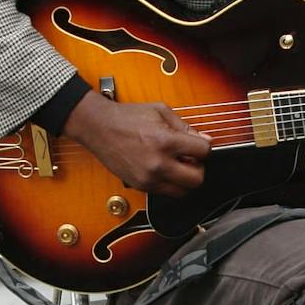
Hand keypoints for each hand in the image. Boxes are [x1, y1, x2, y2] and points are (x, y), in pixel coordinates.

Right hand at [64, 90, 210, 196]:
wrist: (99, 128)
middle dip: (199, 168)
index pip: (204, 152)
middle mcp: (158, 164)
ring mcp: (149, 178)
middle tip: (192, 159)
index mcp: (166, 142)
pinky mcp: (141, 186)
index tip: (200, 145)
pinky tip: (164, 169)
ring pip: (183, 192)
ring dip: (185, 180)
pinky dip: (170, 183)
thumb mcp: (160, 112)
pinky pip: (166, 192)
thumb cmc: (127, 117)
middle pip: (197, 179)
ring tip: (178, 166)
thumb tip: (205, 139)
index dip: (205, 147)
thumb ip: (185, 127)